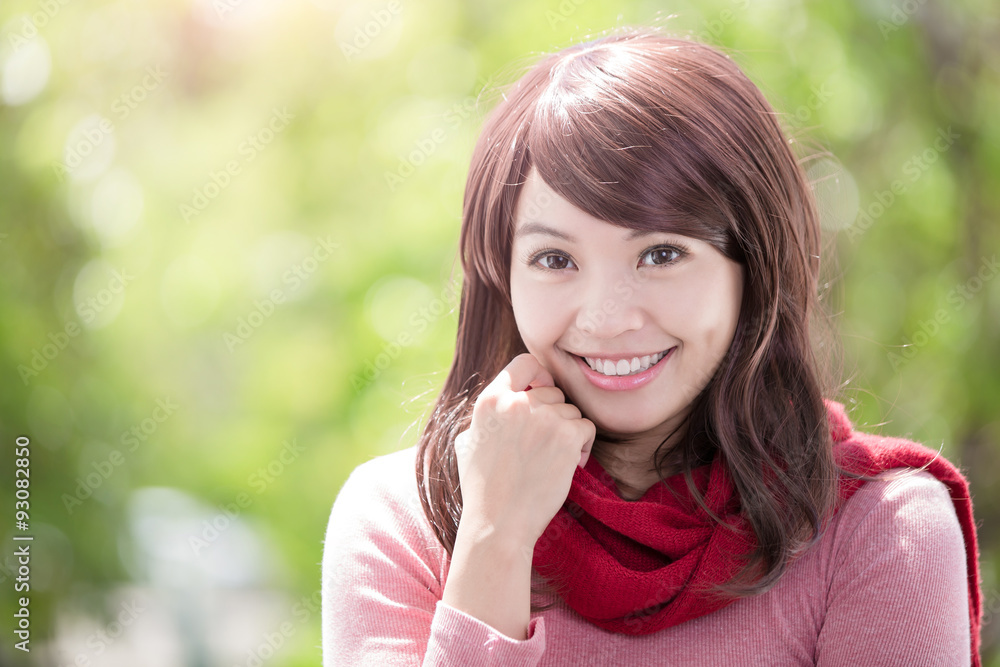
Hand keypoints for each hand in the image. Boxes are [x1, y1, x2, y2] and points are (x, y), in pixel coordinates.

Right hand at [454, 353, 595, 547]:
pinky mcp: (567, 437)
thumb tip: (504, 399)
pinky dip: (582, 446)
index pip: (525, 363)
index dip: (538, 376)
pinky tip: (569, 465)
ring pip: (571, 411)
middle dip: (554, 415)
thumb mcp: (468, 442)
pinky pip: (586, 427)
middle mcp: (517, 403)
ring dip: (568, 432)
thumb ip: (487, 416)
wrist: (499, 525)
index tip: (541, 392)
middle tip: (545, 444)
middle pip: (553, 392)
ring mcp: (544, 419)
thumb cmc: (482, 489)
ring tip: (553, 459)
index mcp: (490, 401)